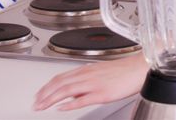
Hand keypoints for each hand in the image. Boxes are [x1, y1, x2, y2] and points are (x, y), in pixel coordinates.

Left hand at [33, 54, 147, 111]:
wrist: (139, 68)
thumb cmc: (123, 72)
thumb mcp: (100, 73)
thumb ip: (84, 80)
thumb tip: (72, 92)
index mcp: (86, 70)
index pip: (59, 78)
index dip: (46, 87)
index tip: (38, 95)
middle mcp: (87, 75)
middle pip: (59, 83)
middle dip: (44, 95)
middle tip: (35, 104)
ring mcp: (93, 84)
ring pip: (66, 90)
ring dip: (51, 98)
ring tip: (42, 106)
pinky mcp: (101, 93)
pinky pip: (82, 99)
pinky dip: (69, 104)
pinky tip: (61, 108)